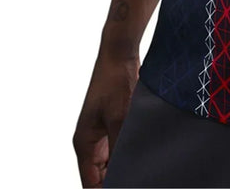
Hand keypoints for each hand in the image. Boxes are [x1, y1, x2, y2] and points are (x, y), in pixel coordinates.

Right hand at [73, 56, 139, 187]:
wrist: (119, 54)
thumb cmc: (114, 81)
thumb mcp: (119, 118)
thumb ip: (120, 147)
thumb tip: (128, 171)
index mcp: (84, 144)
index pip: (90, 184)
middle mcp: (91, 142)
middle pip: (101, 176)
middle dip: (118, 180)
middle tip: (140, 181)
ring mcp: (102, 134)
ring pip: (111, 164)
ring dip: (124, 167)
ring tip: (143, 172)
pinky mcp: (113, 124)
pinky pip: (119, 149)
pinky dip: (129, 154)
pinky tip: (145, 157)